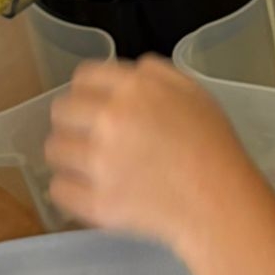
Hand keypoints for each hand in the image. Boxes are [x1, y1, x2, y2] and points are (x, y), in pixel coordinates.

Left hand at [46, 57, 263, 248]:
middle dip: (73, 121)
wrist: (221, 205)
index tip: (92, 103)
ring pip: (54, 150)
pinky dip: (70, 190)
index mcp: (135, 89)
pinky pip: (58, 190)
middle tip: (89, 137)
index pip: (83, 76)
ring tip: (88, 165)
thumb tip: (131, 69)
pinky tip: (89, 189)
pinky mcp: (96, 202)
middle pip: (61, 110)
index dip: (86, 90)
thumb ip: (158, 73)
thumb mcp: (196, 94)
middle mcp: (111, 120)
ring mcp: (100, 163)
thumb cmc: (214, 148)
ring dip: (68, 155)